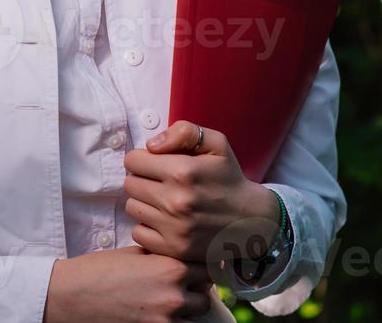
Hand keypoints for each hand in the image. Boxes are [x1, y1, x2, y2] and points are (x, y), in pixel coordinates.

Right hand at [43, 246, 213, 322]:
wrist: (71, 295)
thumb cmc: (98, 270)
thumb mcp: (134, 253)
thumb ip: (162, 256)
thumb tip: (181, 257)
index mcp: (170, 268)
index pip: (206, 267)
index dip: (200, 265)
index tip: (194, 264)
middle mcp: (173, 295)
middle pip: (205, 295)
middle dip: (197, 288)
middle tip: (184, 283)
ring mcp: (165, 320)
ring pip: (195, 315)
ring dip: (188, 307)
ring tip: (171, 299)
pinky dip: (174, 321)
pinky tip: (159, 312)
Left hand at [122, 121, 281, 274]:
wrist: (252, 219)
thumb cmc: (229, 178)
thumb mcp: (216, 144)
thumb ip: (183, 132)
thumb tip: (151, 145)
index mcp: (182, 171)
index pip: (132, 160)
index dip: (142, 159)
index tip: (155, 164)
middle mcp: (175, 201)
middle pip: (130, 183)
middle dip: (142, 179)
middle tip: (161, 183)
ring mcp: (173, 228)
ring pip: (132, 207)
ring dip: (144, 202)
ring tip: (164, 201)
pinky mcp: (173, 248)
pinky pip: (138, 233)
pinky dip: (147, 226)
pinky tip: (164, 221)